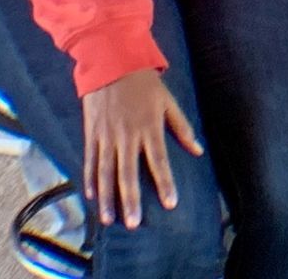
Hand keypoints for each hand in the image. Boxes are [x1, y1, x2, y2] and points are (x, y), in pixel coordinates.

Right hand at [81, 69, 202, 229]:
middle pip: (129, 173)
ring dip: (107, 197)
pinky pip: (90, 161)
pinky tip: (91, 196)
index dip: (165, 183)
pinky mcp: (92, 133)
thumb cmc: (144, 84)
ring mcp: (107, 136)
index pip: (159, 161)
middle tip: (133, 224)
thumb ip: (182, 127)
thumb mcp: (168, 102)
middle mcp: (127, 136)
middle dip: (131, 200)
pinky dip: (89, 180)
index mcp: (150, 128)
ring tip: (109, 219)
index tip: (170, 204)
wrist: (112, 63)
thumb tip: (198, 149)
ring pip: (106, 172)